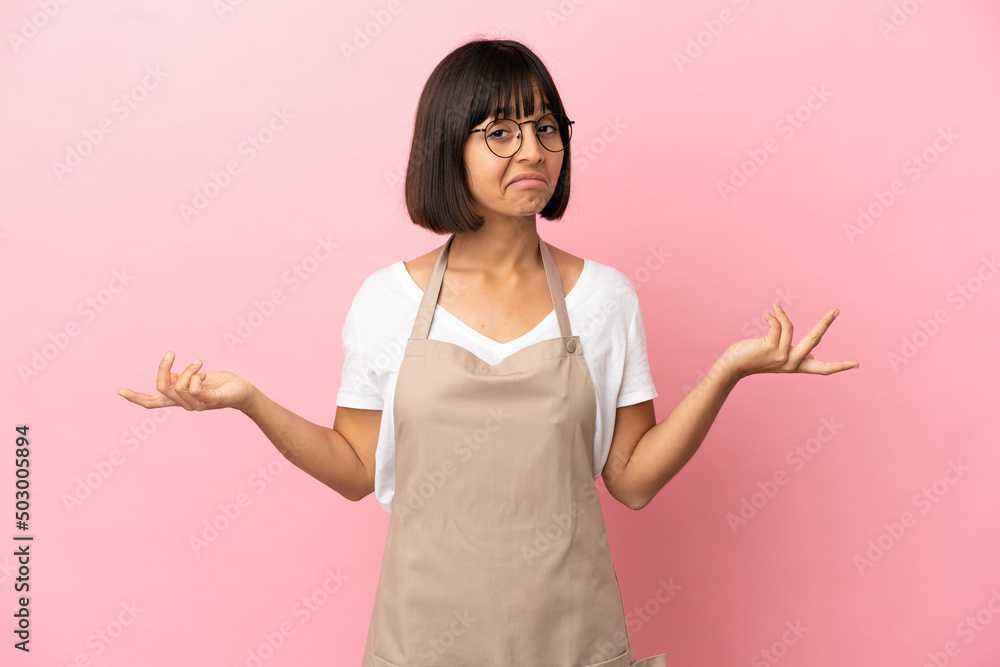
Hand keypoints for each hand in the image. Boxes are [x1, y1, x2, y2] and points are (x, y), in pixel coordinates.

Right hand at [117, 351, 254, 411]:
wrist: (242, 392)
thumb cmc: (219, 384)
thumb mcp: (195, 378)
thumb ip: (179, 379)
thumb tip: (167, 376)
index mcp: (179, 398)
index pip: (153, 402)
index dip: (136, 398)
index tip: (119, 391)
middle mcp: (185, 404)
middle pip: (162, 389)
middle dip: (163, 369)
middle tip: (171, 352)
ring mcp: (197, 405)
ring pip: (178, 387)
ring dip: (187, 370)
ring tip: (199, 362)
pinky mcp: (210, 401)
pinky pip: (194, 390)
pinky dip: (195, 377)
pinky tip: (204, 373)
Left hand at [722, 302, 859, 378]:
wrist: (733, 366)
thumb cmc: (755, 359)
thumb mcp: (779, 359)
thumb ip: (797, 357)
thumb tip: (813, 356)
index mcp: (796, 366)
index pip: (823, 369)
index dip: (841, 366)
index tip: (857, 364)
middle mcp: (791, 364)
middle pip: (814, 341)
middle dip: (825, 323)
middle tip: (836, 309)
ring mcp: (781, 356)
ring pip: (790, 326)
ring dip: (780, 314)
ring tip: (774, 309)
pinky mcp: (770, 348)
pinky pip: (777, 324)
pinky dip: (773, 316)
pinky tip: (766, 315)